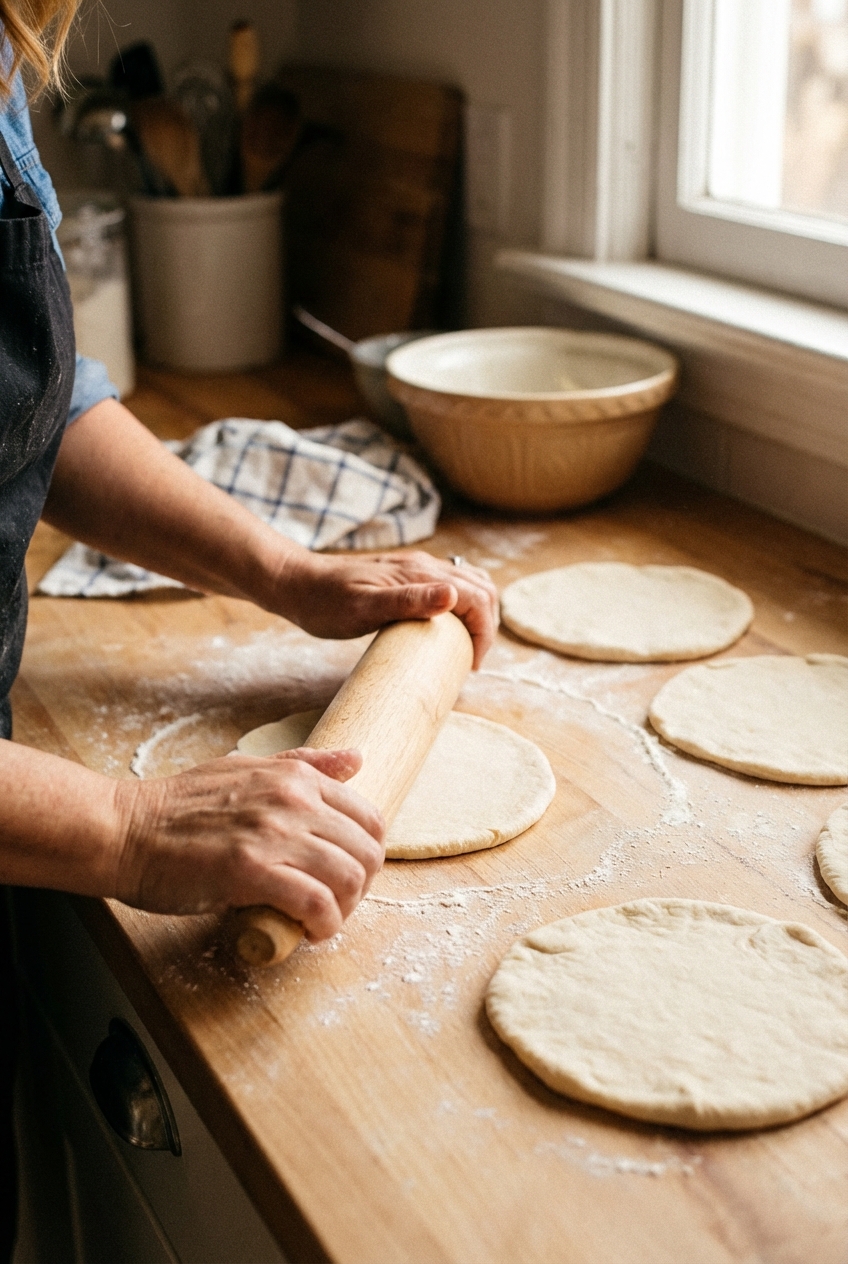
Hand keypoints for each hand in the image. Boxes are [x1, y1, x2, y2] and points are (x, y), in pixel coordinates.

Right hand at [113, 748, 384, 939]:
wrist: (125, 830)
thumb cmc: (180, 806)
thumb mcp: (247, 767)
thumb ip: (303, 764)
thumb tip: (357, 757)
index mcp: (296, 777)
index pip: (370, 817)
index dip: (366, 856)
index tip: (345, 876)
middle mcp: (293, 800)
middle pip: (368, 852)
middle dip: (361, 888)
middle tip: (334, 905)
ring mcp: (273, 834)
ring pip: (349, 879)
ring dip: (344, 912)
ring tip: (319, 922)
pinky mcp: (251, 871)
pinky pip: (316, 903)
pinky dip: (321, 926)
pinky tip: (305, 932)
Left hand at [274, 549, 498, 668]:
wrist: (296, 584)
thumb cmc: (325, 602)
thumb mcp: (363, 608)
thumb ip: (408, 600)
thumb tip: (454, 595)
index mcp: (419, 573)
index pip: (477, 596)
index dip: (484, 632)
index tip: (472, 664)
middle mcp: (424, 566)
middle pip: (481, 588)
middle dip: (486, 625)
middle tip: (472, 661)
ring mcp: (416, 569)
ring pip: (470, 584)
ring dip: (479, 614)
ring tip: (465, 647)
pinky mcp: (406, 577)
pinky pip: (451, 587)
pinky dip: (464, 607)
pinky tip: (447, 628)